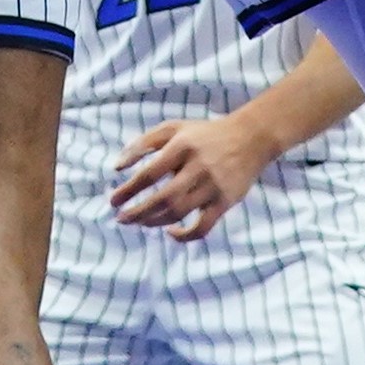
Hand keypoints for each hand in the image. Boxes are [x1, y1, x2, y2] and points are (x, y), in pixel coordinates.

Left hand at [106, 113, 282, 240]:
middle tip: (121, 219)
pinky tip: (171, 232)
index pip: (149, 173)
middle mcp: (198, 167)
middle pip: (162, 198)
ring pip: (179, 213)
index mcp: (182, 146)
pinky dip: (185, 236)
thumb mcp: (173, 128)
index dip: (128, 190)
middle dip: (138, 212)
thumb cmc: (204, 134)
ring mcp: (213, 186)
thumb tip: (116, 166)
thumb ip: (143, 143)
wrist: (251, 138)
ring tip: (140, 222)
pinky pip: (203, 227)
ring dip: (154, 222)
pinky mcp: (225, 202)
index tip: (113, 200)